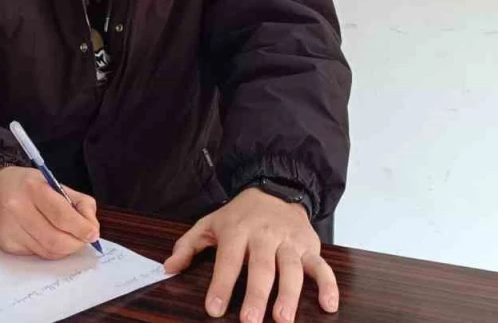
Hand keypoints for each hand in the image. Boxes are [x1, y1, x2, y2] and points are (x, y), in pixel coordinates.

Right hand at [0, 166, 100, 259]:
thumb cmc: (25, 186)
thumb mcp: (52, 182)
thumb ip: (77, 202)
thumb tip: (92, 227)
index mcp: (33, 188)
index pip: (62, 215)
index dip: (81, 228)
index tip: (93, 233)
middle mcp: (18, 209)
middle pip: (56, 239)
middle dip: (76, 243)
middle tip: (83, 240)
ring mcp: (11, 229)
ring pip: (48, 251)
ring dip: (65, 249)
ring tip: (69, 239)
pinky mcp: (7, 244)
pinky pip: (36, 254)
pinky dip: (49, 250)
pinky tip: (48, 239)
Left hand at [164, 188, 337, 321]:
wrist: (275, 189)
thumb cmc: (239, 215)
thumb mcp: (209, 223)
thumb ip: (188, 246)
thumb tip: (168, 268)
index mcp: (237, 230)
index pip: (229, 260)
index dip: (221, 285)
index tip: (215, 309)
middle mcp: (265, 235)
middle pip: (262, 267)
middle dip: (257, 295)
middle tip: (251, 321)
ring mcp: (289, 241)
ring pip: (291, 268)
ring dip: (289, 295)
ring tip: (283, 319)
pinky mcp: (309, 246)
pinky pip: (321, 266)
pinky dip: (328, 285)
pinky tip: (328, 305)